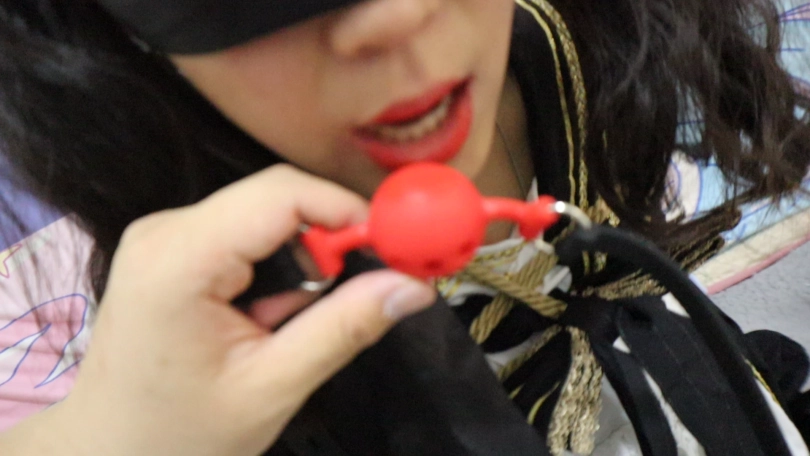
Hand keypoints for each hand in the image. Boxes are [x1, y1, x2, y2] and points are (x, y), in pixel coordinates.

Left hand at [46, 165, 435, 455]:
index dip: (347, 210)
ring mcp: (164, 236)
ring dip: (303, 257)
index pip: (281, 194)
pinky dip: (276, 265)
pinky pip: (243, 233)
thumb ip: (345, 328)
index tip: (394, 247)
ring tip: (298, 320)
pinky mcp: (171, 249)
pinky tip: (269, 315)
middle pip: (274, 198)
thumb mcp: (272, 387)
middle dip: (330, 237)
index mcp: (180, 259)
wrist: (106, 453)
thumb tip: (413, 286)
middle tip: (366, 287)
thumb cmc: (179, 435)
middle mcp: (166, 230)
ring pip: (264, 214)